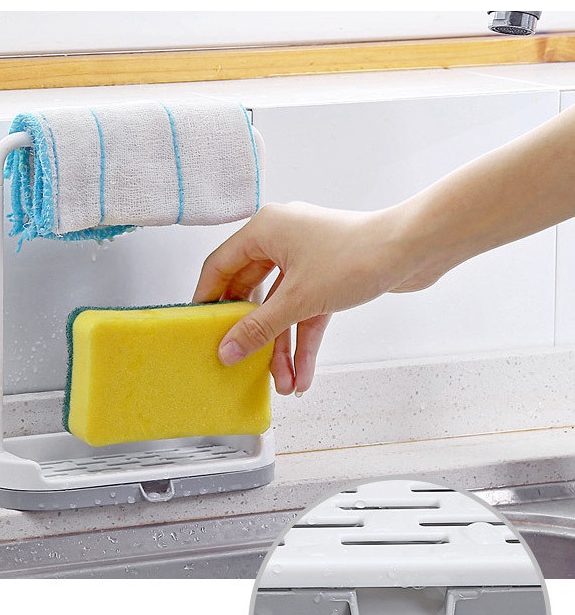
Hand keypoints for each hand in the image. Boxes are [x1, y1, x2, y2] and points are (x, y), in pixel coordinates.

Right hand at [193, 201, 434, 394]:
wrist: (414, 249)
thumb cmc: (358, 255)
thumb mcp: (298, 299)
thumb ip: (258, 328)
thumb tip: (227, 350)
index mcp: (265, 230)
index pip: (220, 266)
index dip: (208, 299)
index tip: (199, 328)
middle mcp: (282, 241)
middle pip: (253, 295)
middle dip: (254, 336)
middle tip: (240, 362)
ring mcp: (306, 261)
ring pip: (282, 310)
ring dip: (283, 348)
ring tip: (284, 383)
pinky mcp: (326, 279)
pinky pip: (306, 313)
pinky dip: (304, 342)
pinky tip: (304, 374)